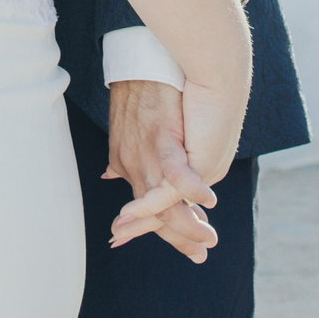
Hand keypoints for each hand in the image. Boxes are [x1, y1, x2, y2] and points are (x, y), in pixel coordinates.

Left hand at [104, 79, 219, 263]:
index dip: (161, 232)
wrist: (139, 62)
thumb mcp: (122, 131)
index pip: (147, 209)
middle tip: (200, 256)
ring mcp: (147, 152)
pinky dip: (188, 186)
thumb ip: (120, 158)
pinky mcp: (162, 134)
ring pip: (165, 199)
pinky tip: (206, 199)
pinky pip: (175, 167)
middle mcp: (134, 165)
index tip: (184, 251)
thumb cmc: (135, 93)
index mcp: (128, 166)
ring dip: (186, 222)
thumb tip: (110, 174)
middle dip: (178, 238)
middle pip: (156, 213)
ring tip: (207, 238)